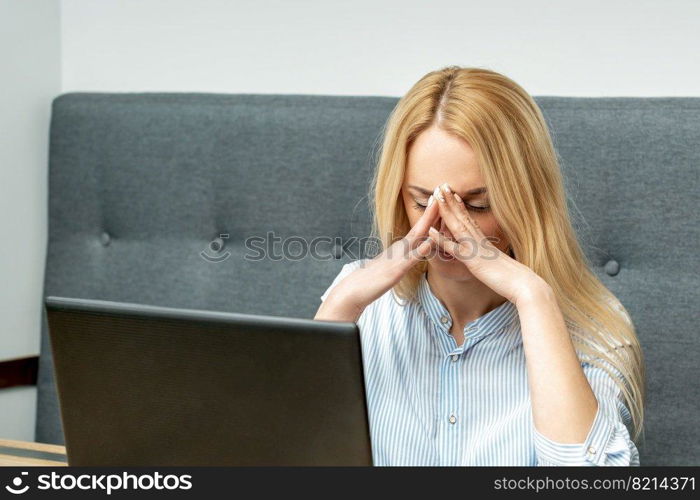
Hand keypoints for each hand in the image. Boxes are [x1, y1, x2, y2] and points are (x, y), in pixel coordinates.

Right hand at [315, 195, 439, 321]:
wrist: (354, 289)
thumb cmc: (372, 280)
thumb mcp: (392, 267)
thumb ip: (402, 260)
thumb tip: (411, 255)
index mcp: (400, 249)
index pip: (419, 229)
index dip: (430, 214)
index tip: (439, 199)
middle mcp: (400, 249)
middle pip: (420, 226)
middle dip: (432, 209)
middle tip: (442, 190)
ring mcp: (398, 258)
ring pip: (416, 237)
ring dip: (428, 221)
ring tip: (438, 205)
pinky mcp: (396, 271)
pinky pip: (411, 259)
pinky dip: (421, 249)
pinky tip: (429, 241)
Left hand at [428, 182, 546, 304]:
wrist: (524, 285)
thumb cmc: (514, 279)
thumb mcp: (500, 266)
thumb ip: (493, 259)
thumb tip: (492, 258)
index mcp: (485, 242)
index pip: (470, 221)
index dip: (460, 207)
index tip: (452, 194)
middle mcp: (480, 241)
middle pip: (463, 217)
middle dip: (450, 201)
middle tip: (441, 185)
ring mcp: (476, 249)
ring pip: (458, 225)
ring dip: (446, 210)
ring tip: (436, 194)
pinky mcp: (473, 261)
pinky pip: (454, 248)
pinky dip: (442, 239)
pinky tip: (430, 230)